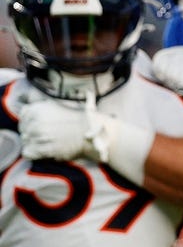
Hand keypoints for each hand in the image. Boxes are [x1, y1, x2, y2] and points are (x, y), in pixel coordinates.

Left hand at [20, 93, 154, 184]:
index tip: (42, 124)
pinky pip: (27, 152)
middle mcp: (36, 120)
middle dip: (32, 132)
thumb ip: (79, 99)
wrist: (95, 137)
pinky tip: (44, 152)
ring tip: (47, 144)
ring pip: (25, 140)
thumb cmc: (90, 123)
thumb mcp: (84, 106)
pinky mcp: (41, 149)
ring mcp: (37, 135)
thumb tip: (89, 92)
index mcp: (41, 108)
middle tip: (47, 136)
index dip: (31, 120)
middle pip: (23, 128)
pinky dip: (33, 154)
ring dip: (34, 143)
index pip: (24, 113)